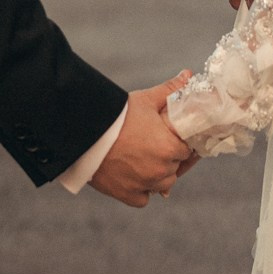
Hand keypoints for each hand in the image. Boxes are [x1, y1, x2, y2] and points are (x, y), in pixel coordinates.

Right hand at [90, 79, 195, 208]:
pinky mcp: (127, 195)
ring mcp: (145, 185)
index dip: (180, 143)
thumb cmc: (117, 116)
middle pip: (175, 167)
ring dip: (158, 175)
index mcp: (170, 148)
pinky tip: (135, 177)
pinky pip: (143, 198)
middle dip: (169, 157)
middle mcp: (161, 170)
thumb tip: (188, 75)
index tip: (171, 137)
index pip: (187, 150)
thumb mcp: (145, 100)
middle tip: (154, 145)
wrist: (84, 134)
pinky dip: (141, 190)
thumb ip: (170, 90)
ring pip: (163, 185)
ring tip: (145, 160)